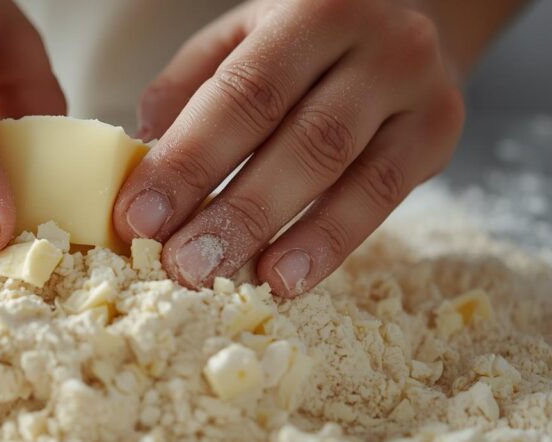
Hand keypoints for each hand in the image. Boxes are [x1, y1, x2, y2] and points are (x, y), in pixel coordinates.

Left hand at [113, 0, 464, 295]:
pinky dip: (328, 244)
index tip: (137, 219)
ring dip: (276, 235)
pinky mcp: (439, 134)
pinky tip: (284, 279)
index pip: (240, 95)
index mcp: (310, 12)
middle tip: (179, 265)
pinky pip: (383, 198)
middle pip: (296, 139)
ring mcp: (416, 89)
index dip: (187, 162)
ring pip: (342, 172)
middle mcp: (376, 43)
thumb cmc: (302, 41)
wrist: (408, 19)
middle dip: (230, 211)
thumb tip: (141, 153)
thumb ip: (190, 88)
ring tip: (224, 280)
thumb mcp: (241, 40)